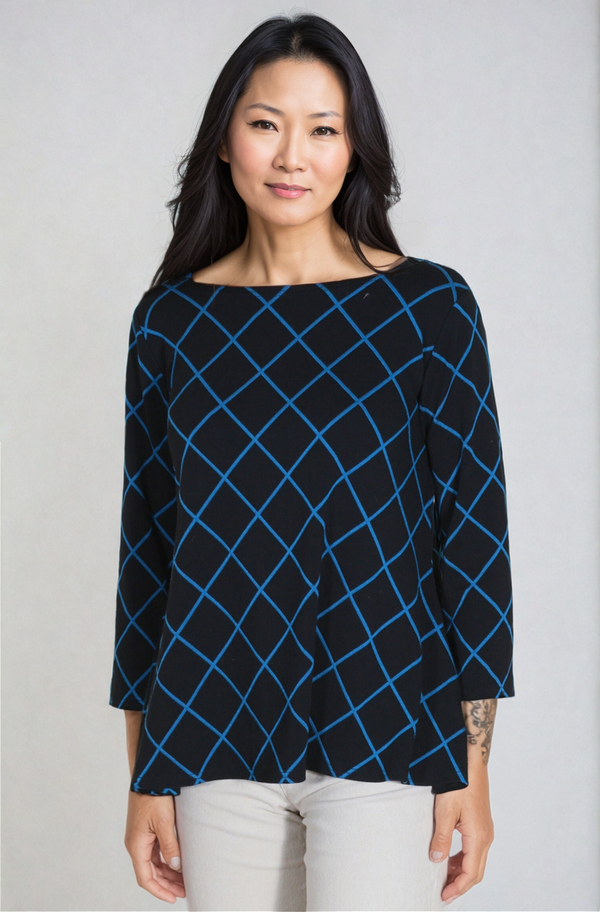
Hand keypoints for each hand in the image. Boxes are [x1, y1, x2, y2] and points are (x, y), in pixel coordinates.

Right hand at [124, 791, 185, 903]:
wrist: (148, 774)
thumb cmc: (153, 796)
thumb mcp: (164, 822)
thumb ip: (170, 846)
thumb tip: (175, 867)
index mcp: (136, 845)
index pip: (145, 878)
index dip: (159, 891)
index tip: (174, 898)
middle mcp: (136, 844)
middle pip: (150, 872)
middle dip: (167, 884)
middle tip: (185, 890)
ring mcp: (141, 837)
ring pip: (154, 863)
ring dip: (168, 873)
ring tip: (185, 880)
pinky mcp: (146, 830)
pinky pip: (156, 851)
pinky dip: (167, 860)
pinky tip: (178, 863)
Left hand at [429, 766, 493, 904]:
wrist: (470, 762)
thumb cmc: (459, 783)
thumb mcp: (445, 812)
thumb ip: (442, 838)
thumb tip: (437, 860)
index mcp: (479, 837)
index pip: (471, 873)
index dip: (458, 887)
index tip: (444, 895)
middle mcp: (486, 836)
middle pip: (476, 870)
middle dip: (460, 884)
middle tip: (444, 892)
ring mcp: (485, 829)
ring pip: (476, 860)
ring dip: (461, 871)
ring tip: (444, 877)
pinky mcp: (480, 823)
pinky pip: (474, 849)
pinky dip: (463, 858)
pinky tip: (450, 858)